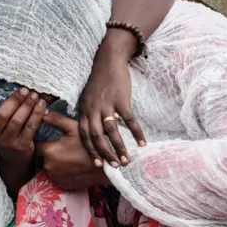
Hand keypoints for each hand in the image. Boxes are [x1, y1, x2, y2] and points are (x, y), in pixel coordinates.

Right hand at [0, 87, 45, 163]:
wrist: (14, 159)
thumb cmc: (4, 136)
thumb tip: (8, 90)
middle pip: (3, 115)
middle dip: (15, 100)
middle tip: (25, 90)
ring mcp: (7, 142)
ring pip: (18, 120)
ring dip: (28, 105)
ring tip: (34, 96)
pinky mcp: (21, 146)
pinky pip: (30, 127)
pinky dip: (37, 114)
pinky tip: (41, 105)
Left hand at [36, 111, 110, 189]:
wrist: (106, 166)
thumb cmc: (89, 144)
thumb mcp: (73, 127)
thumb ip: (55, 120)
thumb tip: (42, 112)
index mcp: (49, 150)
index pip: (37, 144)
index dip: (44, 140)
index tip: (52, 138)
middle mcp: (48, 166)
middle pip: (44, 156)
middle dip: (51, 151)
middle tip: (64, 147)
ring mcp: (55, 177)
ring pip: (50, 167)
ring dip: (55, 162)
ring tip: (70, 156)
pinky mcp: (62, 185)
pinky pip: (57, 176)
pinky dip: (62, 172)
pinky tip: (72, 166)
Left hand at [79, 47, 145, 168]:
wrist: (108, 60)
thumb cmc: (99, 81)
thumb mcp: (87, 98)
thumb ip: (88, 114)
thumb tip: (92, 133)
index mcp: (84, 109)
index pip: (84, 134)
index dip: (90, 150)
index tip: (97, 164)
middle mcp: (93, 109)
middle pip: (96, 136)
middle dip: (105, 153)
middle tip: (114, 166)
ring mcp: (107, 104)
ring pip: (112, 131)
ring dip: (120, 147)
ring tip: (128, 160)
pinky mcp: (121, 99)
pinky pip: (129, 120)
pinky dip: (136, 132)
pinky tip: (142, 143)